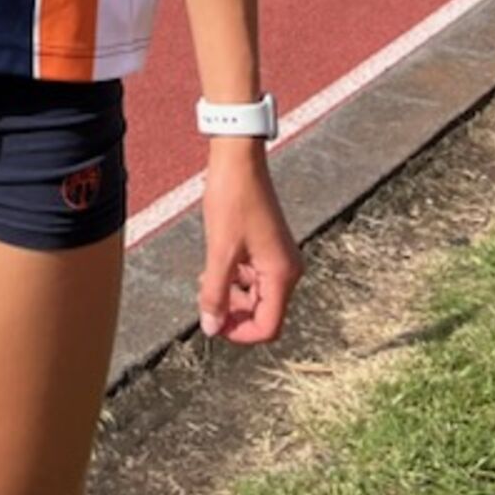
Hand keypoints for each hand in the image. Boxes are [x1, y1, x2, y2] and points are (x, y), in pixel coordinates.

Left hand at [197, 146, 301, 344]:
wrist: (238, 160)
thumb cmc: (232, 199)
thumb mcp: (219, 251)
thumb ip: (215, 294)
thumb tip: (211, 328)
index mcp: (282, 274)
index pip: (268, 326)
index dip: (240, 333)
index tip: (213, 324)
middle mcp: (288, 270)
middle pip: (263, 313)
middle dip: (233, 311)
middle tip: (206, 296)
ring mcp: (280, 259)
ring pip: (256, 296)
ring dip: (231, 294)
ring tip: (207, 276)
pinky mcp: (269, 248)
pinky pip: (253, 277)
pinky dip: (234, 278)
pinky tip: (215, 263)